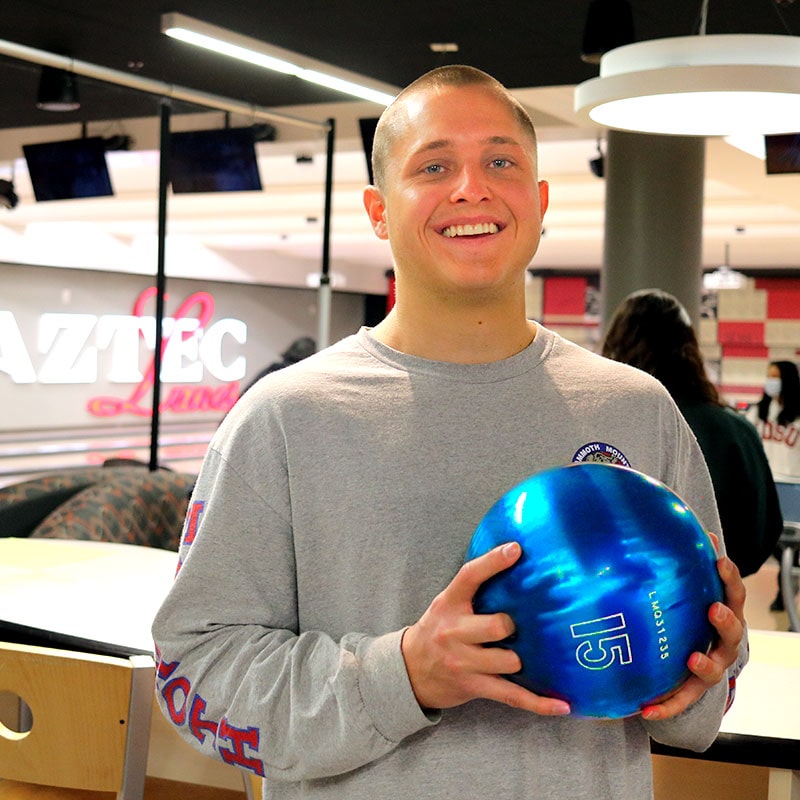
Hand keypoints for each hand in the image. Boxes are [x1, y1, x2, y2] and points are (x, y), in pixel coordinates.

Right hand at [401, 541, 570, 715]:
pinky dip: (539, 703)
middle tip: (515, 626)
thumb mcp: (446, 604)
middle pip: (497, 626)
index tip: (516, 549)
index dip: (492, 562)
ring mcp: (463, 662)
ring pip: (509, 661)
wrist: (409, 671)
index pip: (469, 577)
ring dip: (523, 659)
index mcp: (449, 603)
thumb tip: (514, 564)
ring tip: (527, 655)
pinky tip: (563, 705)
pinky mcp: (473, 686)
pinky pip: (512, 695)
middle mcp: (454, 631)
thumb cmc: (437, 630)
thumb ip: (472, 591)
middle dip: (513, 626)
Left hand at [640, 554, 745, 720]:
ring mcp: (712, 666)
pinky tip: (645, 710)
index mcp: (723, 612)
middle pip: (733, 631)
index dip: (728, 576)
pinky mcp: (693, 688)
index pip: (732, 592)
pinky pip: (681, 700)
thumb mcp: (689, 591)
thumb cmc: (691, 615)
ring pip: (714, 668)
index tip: (720, 560)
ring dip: (705, 664)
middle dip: (725, 620)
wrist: (696, 658)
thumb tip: (670, 521)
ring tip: (692, 660)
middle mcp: (723, 641)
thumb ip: (684, 564)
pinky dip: (666, 706)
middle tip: (713, 609)